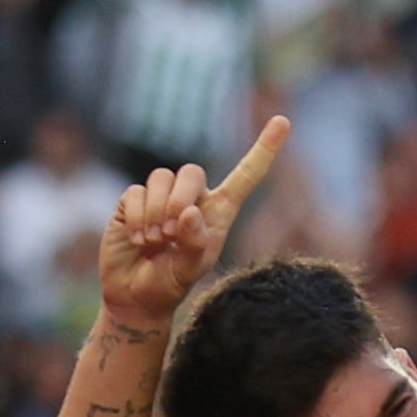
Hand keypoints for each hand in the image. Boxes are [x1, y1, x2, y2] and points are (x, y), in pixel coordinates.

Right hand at [97, 116, 290, 331]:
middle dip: (179, 200)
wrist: (135, 295)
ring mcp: (161, 197)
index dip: (264, 149)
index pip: (246, 175)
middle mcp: (192, 199)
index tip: (284, 121)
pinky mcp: (133, 201)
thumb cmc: (170, 283)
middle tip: (170, 233)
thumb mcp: (189, 271)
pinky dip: (137, 218)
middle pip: (191, 172)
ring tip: (155, 241)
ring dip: (156, 212)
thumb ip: (194, 244)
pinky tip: (138, 240)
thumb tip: (189, 213)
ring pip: (161, 178)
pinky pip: (136, 193)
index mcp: (219, 212)